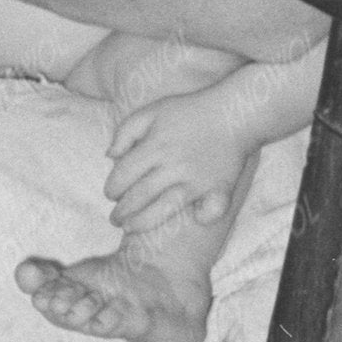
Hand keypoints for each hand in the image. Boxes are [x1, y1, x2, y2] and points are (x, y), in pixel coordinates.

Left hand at [98, 75, 256, 247]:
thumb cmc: (188, 112)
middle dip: (122, 211)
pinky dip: (205, 216)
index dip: (111, 187)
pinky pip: (212, 209)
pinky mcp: (219, 188)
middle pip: (141, 195)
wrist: (232, 114)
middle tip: (114, 219)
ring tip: (130, 229)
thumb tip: (109, 156)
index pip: (124, 173)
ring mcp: (197, 179)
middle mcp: (174, 165)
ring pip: (166, 208)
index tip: (109, 195)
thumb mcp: (151, 111)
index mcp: (156, 145)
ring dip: (144, 222)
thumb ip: (125, 131)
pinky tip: (196, 220)